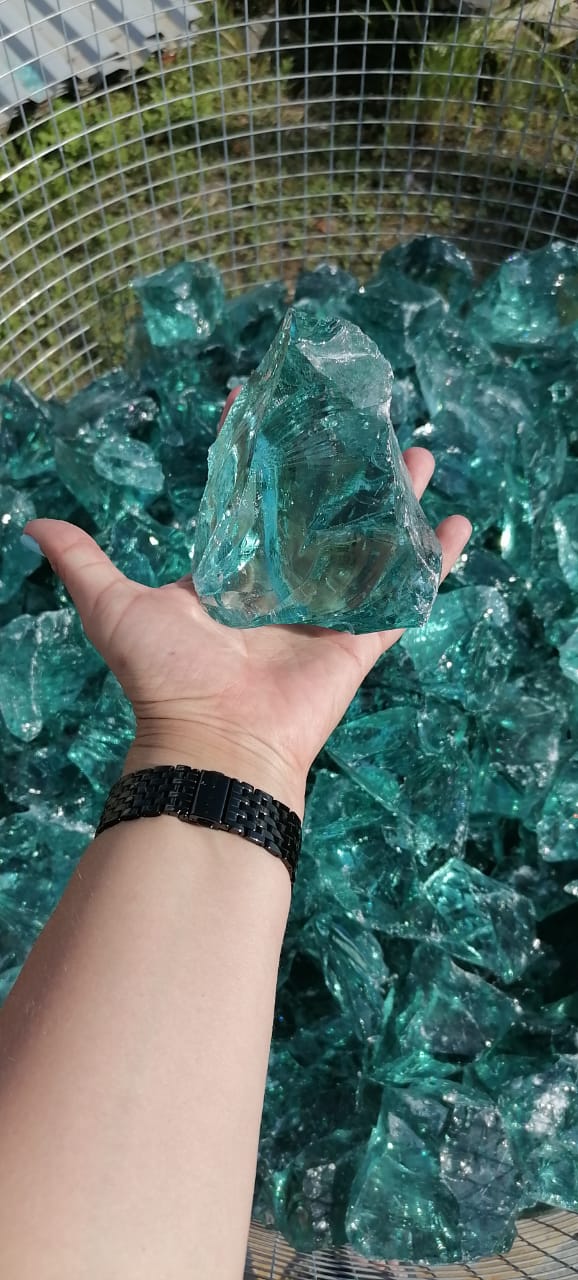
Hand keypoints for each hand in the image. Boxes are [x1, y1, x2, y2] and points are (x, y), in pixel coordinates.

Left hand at [24, 397, 469, 816]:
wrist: (214, 743)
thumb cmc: (164, 678)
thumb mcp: (114, 608)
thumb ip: (83, 563)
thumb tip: (32, 522)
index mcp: (231, 574)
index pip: (253, 502)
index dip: (263, 460)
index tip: (275, 409)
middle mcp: (279, 590)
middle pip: (321, 517)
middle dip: (346, 474)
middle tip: (369, 429)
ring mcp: (322, 614)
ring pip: (368, 547)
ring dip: (397, 504)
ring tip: (421, 457)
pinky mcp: (357, 641)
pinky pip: (403, 596)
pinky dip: (434, 564)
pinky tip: (457, 527)